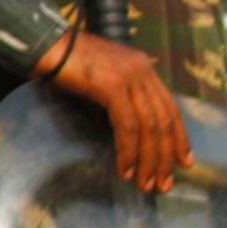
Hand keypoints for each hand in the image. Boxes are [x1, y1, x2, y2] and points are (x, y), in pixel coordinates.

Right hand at [38, 26, 188, 193]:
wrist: (43, 44)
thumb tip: (125, 134)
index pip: (170, 107)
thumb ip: (118, 99)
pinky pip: (128, 126)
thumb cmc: (65, 62)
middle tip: (164, 183)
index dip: (180, 137)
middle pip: (164, 120)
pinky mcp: (113, 85)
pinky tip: (126, 168)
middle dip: (166, 156)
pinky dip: (129, 151)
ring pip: (149, 126)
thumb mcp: (101, 79)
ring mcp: (129, 76)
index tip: (183, 162)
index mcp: (143, 66)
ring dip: (149, 160)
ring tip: (145, 183)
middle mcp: (142, 70)